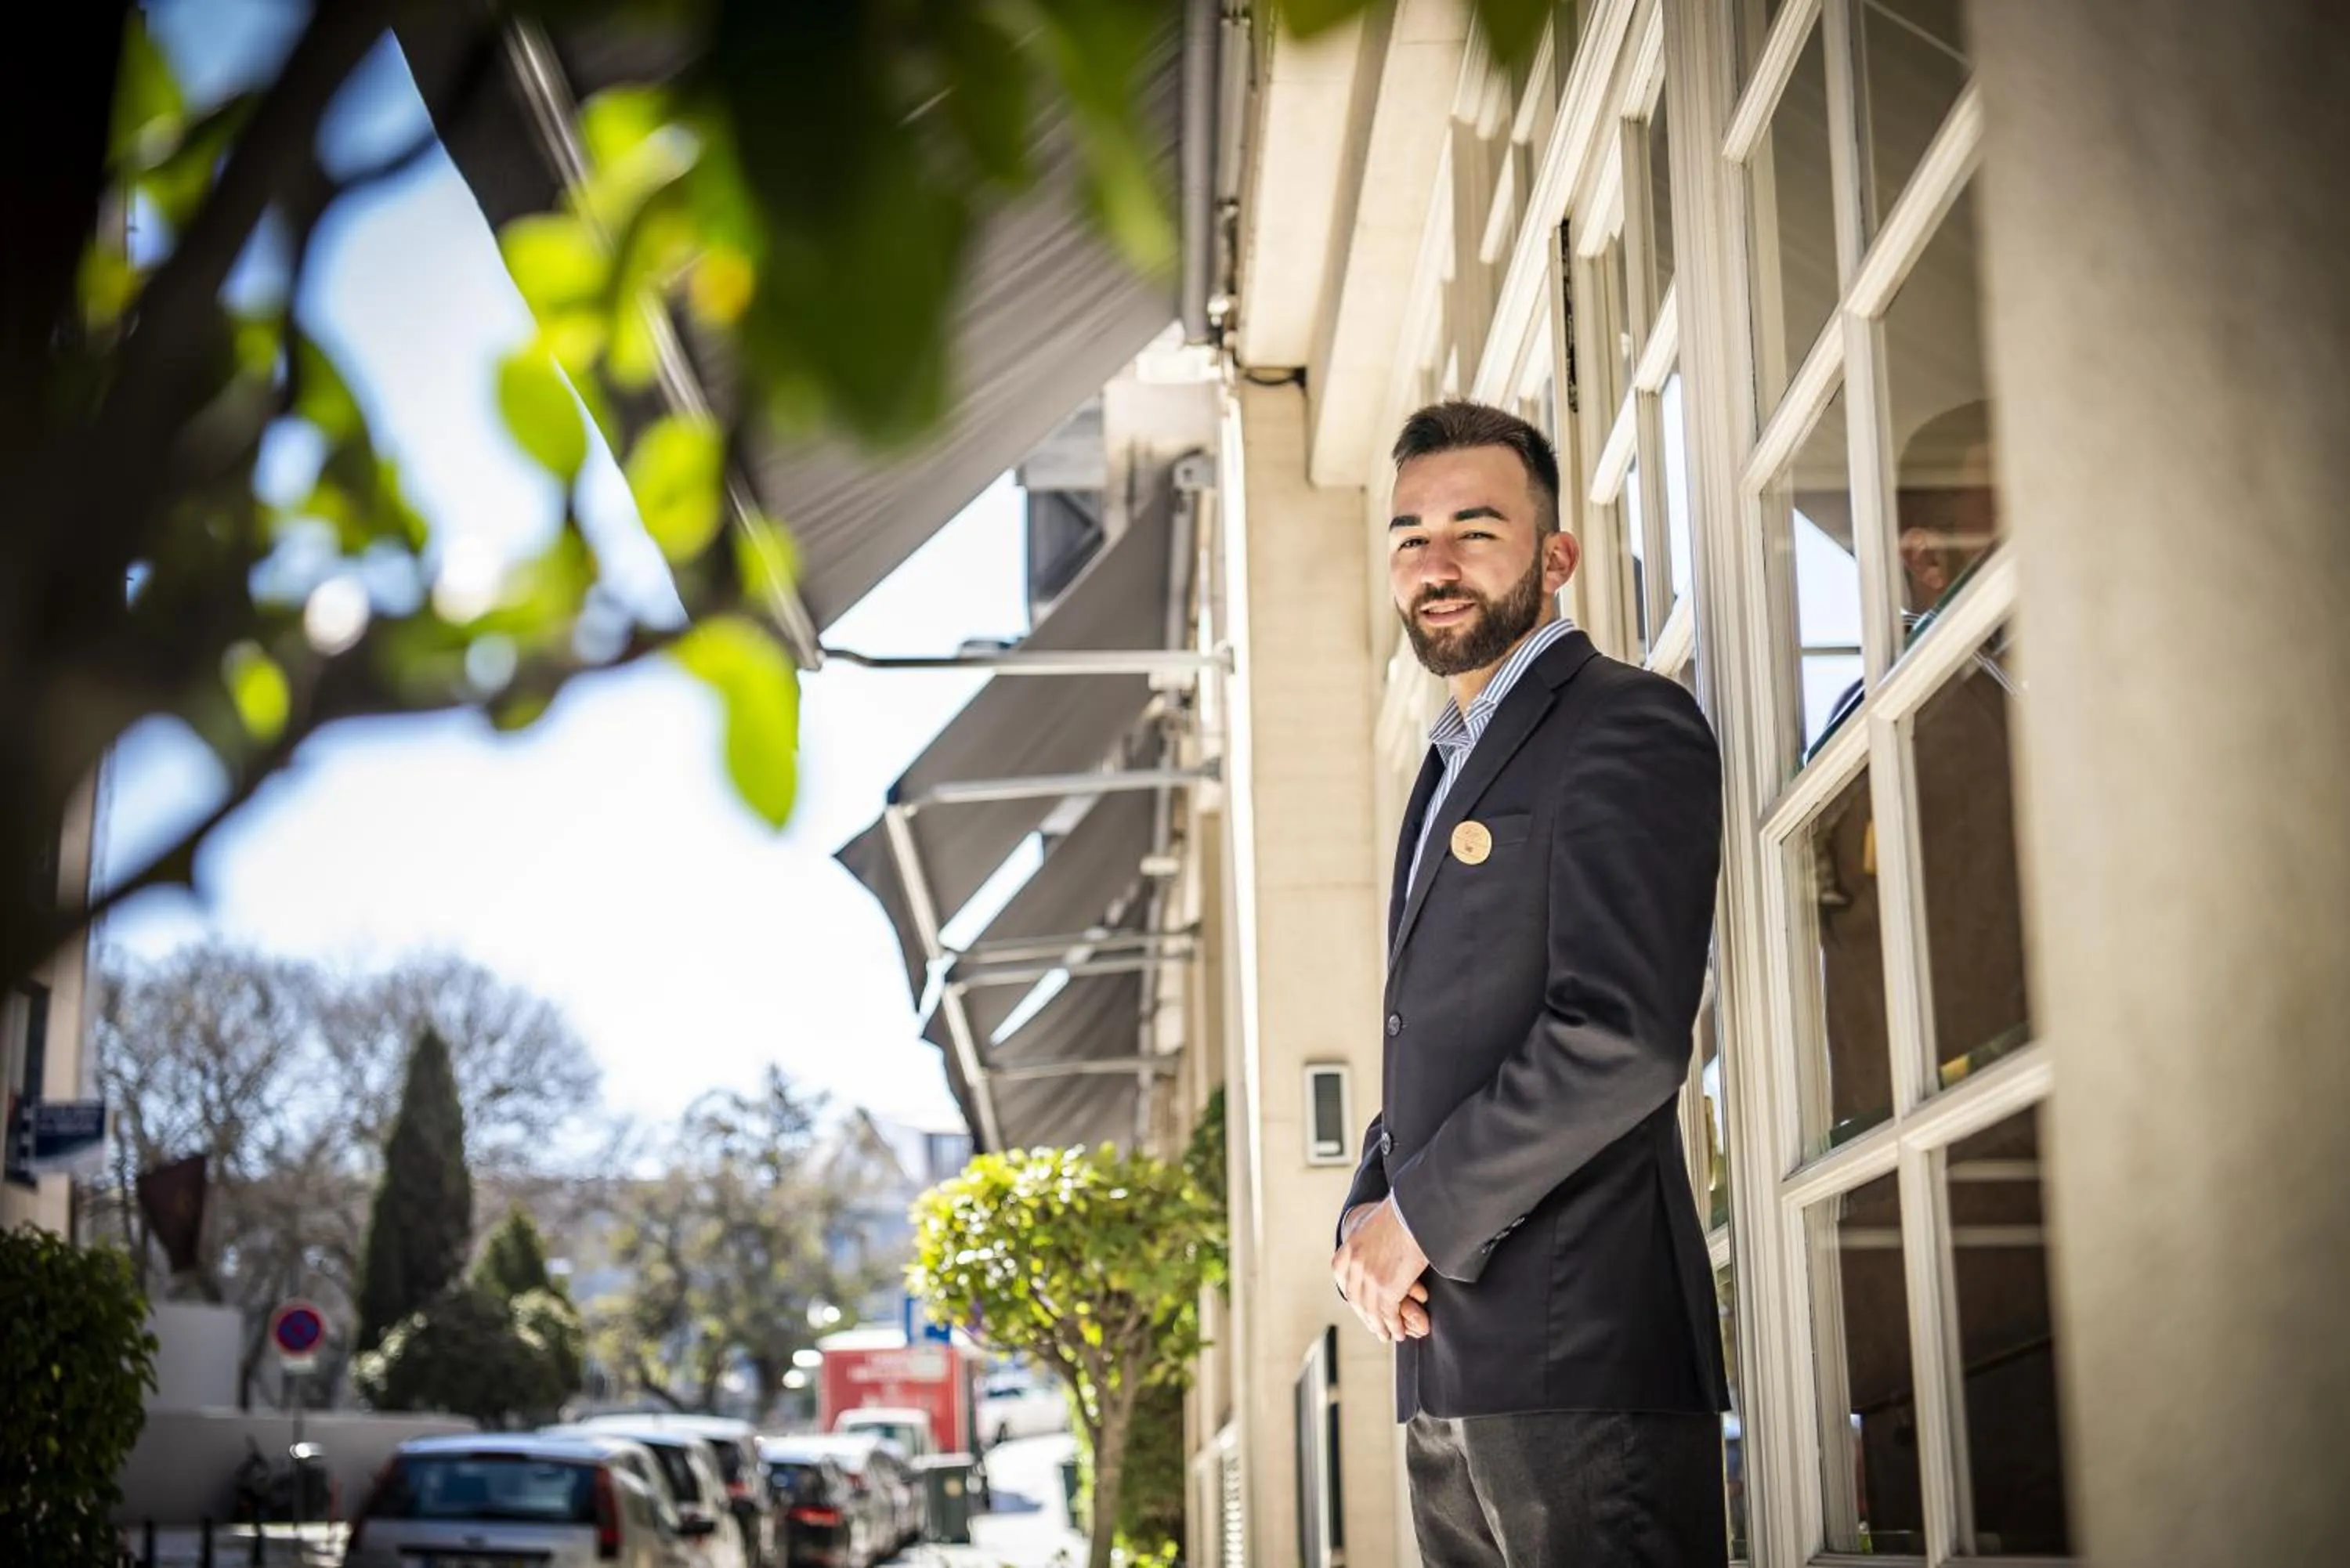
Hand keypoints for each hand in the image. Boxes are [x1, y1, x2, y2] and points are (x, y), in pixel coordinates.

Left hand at [1332, 1197, 1431, 1343]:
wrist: (1416, 1211)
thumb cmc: (1404, 1214)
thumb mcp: (1375, 1227)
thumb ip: (1371, 1243)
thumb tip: (1379, 1249)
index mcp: (1348, 1249)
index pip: (1345, 1281)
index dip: (1355, 1298)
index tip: (1362, 1308)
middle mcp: (1353, 1265)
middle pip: (1356, 1299)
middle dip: (1366, 1315)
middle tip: (1375, 1326)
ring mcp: (1368, 1278)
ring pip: (1371, 1310)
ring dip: (1380, 1326)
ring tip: (1387, 1335)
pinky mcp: (1386, 1289)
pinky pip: (1388, 1314)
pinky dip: (1393, 1326)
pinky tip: (1398, 1332)